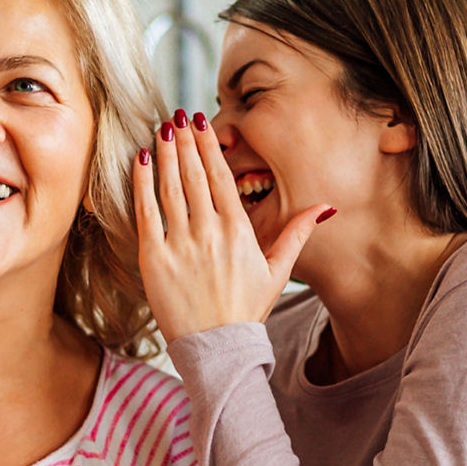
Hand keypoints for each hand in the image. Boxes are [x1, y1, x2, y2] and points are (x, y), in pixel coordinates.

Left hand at [133, 111, 332, 341]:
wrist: (218, 349)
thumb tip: (326, 207)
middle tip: (178, 116)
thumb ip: (297, 234)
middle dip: (186, 142)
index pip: (221, 177)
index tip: (201, 123)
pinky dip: (142, 184)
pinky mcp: (155, 259)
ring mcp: (181, 244)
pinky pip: (146, 212)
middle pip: (194, 176)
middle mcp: (210, 232)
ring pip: (170, 188)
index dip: (210, 146)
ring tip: (162, 129)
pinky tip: (141, 160)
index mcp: (239, 231)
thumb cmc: (246, 311)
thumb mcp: (278, 271)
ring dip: (166, 154)